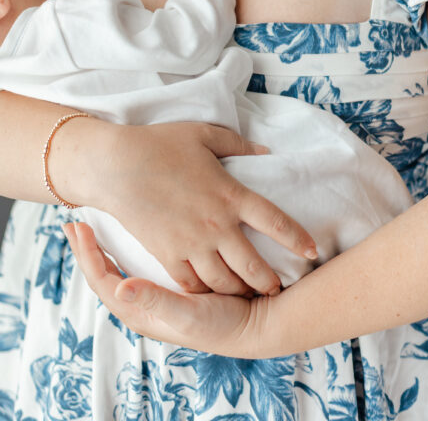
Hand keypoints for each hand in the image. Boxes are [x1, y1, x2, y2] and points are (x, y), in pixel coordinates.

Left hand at [65, 222, 272, 356]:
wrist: (255, 322)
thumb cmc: (220, 324)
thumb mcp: (187, 315)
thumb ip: (155, 300)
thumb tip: (121, 286)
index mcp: (139, 310)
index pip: (100, 279)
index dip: (85, 254)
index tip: (75, 227)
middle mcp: (144, 302)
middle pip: (105, 271)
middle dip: (90, 246)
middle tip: (75, 220)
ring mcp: (158, 291)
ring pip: (122, 265)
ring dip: (107, 244)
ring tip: (96, 219)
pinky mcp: (175, 280)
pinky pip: (145, 260)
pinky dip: (133, 242)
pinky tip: (131, 224)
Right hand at [87, 121, 316, 295]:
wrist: (115, 165)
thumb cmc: (159, 144)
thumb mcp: (203, 134)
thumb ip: (237, 145)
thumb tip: (265, 152)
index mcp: (230, 194)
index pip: (275, 222)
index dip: (298, 239)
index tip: (312, 251)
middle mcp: (216, 224)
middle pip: (254, 266)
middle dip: (270, 282)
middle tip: (277, 287)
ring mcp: (191, 244)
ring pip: (225, 282)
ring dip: (240, 291)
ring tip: (246, 294)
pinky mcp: (167, 255)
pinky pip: (192, 284)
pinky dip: (205, 292)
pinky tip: (210, 292)